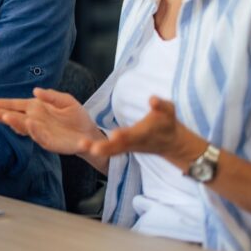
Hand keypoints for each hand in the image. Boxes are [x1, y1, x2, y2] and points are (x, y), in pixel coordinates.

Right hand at [0, 88, 100, 154]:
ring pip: (23, 127)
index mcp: (34, 108)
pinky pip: (40, 137)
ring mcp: (40, 132)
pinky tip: (29, 124)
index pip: (12, 105)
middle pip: (12, 117)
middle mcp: (33, 120)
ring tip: (5, 117)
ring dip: (15, 123)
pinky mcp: (50, 142)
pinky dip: (34, 131)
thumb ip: (51, 96)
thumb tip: (35, 91)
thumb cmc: (75, 116)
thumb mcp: (65, 100)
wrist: (89, 133)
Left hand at [84, 97, 204, 168]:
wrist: (169, 143)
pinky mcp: (122, 147)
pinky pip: (109, 150)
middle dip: (105, 147)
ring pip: (111, 150)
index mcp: (143, 133)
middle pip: (118, 147)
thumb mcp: (168, 112)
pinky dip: (96, 149)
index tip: (115, 135)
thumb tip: (153, 100)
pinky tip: (82, 146)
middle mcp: (133, 142)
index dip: (125, 136)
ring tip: (81, 145)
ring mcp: (127, 147)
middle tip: (91, 148)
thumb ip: (160, 106)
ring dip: (95, 149)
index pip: (133, 135)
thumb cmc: (167, 122)